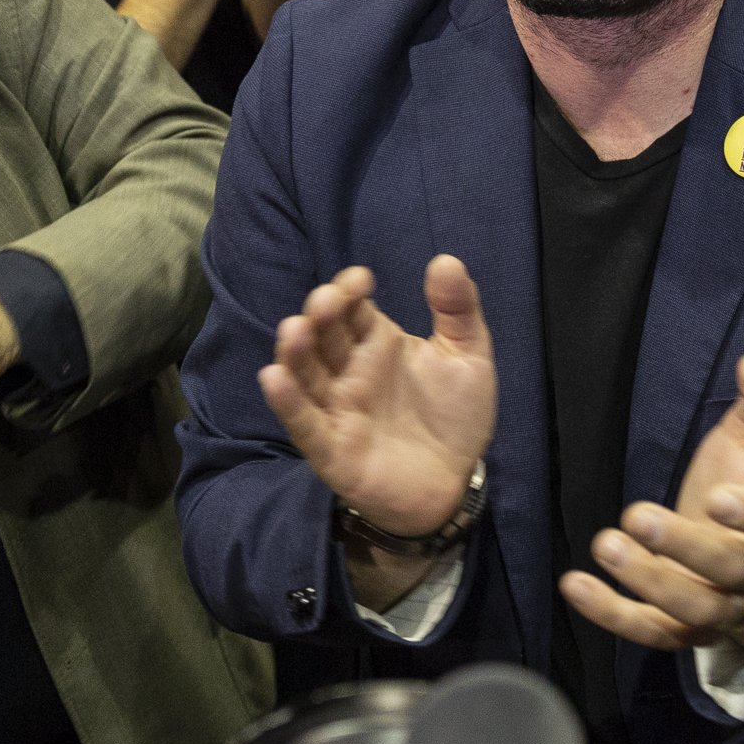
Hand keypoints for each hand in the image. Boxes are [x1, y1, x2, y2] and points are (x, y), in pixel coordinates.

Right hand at [259, 257, 498, 536]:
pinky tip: (274, 378)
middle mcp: (348, 372)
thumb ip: (458, 311)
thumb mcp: (469, 357)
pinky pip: (304, 424)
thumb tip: (446, 260)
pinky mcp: (331, 449)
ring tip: (295, 329)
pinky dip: (287, 402)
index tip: (361, 279)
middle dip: (320, 315)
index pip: (351, 308)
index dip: (348, 291)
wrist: (456, 483)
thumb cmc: (454, 418)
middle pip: (322, 336)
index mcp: (376, 343)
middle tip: (326, 302)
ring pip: (304, 375)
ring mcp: (336, 409)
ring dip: (295, 352)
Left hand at [563, 354, 743, 669]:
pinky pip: (650, 630)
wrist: (742, 558)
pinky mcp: (681, 629)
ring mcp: (719, 607)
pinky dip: (612, 614)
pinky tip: (575, 585)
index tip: (718, 497)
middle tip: (635, 516)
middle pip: (727, 568)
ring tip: (604, 544)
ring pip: (690, 607)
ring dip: (646, 581)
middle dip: (681, 546)